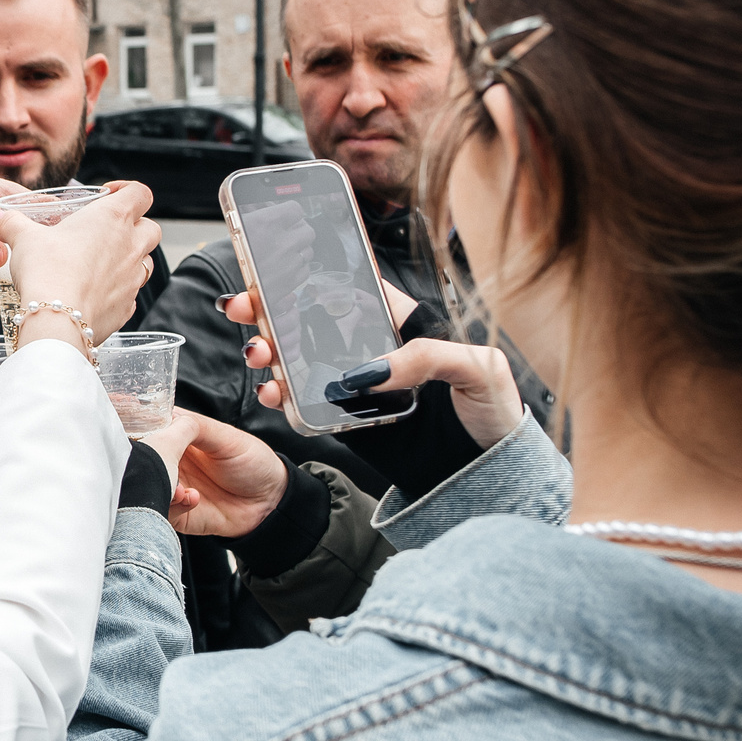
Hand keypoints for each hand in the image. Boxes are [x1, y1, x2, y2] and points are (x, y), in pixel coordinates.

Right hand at [0, 180, 160, 348]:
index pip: (140, 192)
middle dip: (135, 227)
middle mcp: (131, 245)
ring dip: (130, 259)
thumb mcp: (24, 238)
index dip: (128, 189)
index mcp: (112, 218)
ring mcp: (133, 278)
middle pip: (151, 227)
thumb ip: (13, 223)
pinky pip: (131, 293)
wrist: (57, 319)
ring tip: (101, 264)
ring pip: (146, 262)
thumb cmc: (47, 271)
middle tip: (107, 232)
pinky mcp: (128, 306)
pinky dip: (118, 290)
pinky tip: (95, 293)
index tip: (109, 195)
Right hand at [140, 409, 290, 536]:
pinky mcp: (175, 513)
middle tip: (157, 460)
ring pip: (144, 484)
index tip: (131, 427)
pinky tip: (192, 498)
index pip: (146, 426)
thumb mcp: (227, 437)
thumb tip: (167, 421)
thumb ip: (195, 426)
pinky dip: (173, 504)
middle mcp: (168, 460)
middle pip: (137, 457)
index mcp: (177, 435)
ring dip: (159, 483)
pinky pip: (161, 509)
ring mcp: (170, 486)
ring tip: (180, 486)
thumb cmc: (253, 463)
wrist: (270, 502)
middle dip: (143, 459)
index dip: (135, 425)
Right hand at [223, 283, 523, 447]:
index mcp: (406, 324)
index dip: (316, 273)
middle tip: (246, 305)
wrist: (487, 476)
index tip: (279, 264)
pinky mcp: (348, 420)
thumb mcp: (477, 368)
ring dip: (269, 351)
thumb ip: (426, 357)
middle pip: (313, 319)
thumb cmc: (495, 411)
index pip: (356, 287)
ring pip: (300, 359)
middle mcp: (375, 350)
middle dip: (271, 307)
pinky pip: (306, 404)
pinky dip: (281, 396)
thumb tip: (368, 371)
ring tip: (258, 353)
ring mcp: (358, 385)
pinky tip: (272, 391)